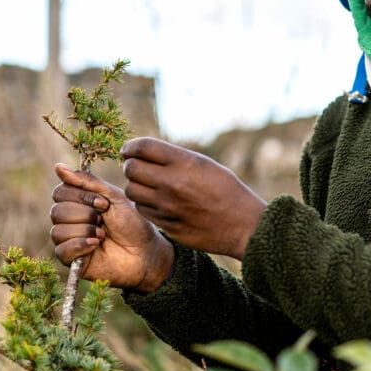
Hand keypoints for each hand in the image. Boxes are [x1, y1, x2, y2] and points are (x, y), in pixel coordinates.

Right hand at [50, 163, 174, 291]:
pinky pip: (61, 249)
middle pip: (56, 211)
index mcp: (78, 201)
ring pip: (58, 230)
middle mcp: (69, 219)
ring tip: (103, 235)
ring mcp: (68, 239)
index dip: (80, 196)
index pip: (60, 192)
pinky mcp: (70, 259)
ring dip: (86, 231)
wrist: (144, 251)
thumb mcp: (113, 196)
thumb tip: (58, 167)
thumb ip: (87, 182)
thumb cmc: (132, 223)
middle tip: (104, 220)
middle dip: (85, 214)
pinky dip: (81, 245)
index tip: (104, 203)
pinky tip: (96, 245)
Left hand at [121, 137, 266, 259]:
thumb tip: (145, 153)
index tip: (129, 149)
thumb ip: (175, 158)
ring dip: (136, 185)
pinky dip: (144, 203)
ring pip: (132, 190)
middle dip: (131, 165)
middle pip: (131, 168)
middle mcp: (172, 183)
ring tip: (147, 185)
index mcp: (185, 163)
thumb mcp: (205, 165)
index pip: (143, 147)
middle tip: (137, 167)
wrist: (242, 224)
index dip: (131, 146)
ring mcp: (167, 206)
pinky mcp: (165, 224)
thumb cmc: (226, 190)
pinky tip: (156, 201)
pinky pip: (142, 209)